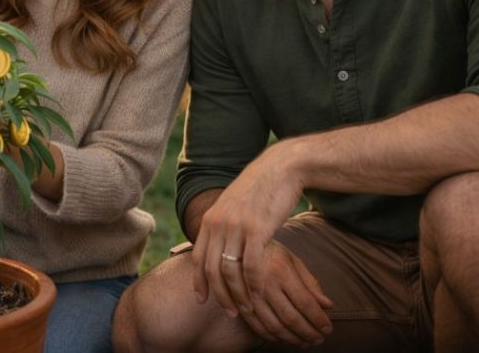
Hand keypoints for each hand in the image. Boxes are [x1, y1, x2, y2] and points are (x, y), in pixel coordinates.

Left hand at [191, 142, 327, 328]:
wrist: (280, 168)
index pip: (198, 257)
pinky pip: (250, 266)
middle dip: (218, 294)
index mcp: (211, 218)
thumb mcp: (234, 205)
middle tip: (229, 311)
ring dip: (237, 295)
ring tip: (245, 309)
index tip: (202, 299)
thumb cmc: (260, 189)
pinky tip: (259, 296)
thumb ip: (224, 225)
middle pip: (211, 269)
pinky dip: (253, 285)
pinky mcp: (257, 230)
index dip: (199, 281)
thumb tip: (219, 246)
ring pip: (230, 271)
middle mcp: (219, 223)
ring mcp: (236, 227)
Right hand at [226, 241, 333, 345]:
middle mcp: (265, 283)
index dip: (318, 319)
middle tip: (319, 340)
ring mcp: (249, 294)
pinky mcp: (239, 301)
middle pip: (290, 317)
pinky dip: (271, 336)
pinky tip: (283, 339)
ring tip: (304, 342)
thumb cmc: (270, 251)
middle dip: (308, 333)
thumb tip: (328, 306)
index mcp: (281, 270)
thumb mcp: (292, 260)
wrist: (236, 244)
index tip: (328, 329)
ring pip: (273, 325)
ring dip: (291, 339)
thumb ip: (310, 283)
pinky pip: (256, 325)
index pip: (305, 302)